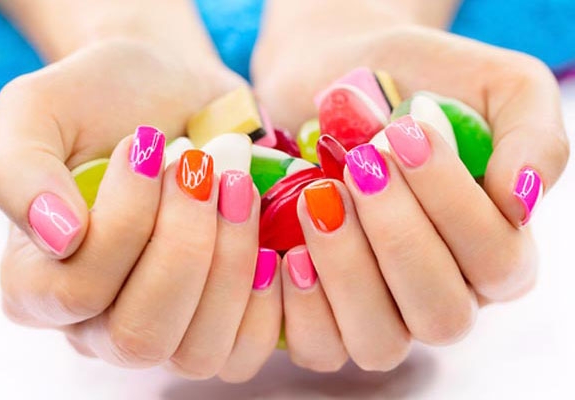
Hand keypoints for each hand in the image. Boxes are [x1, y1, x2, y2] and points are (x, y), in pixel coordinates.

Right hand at [0, 38, 281, 381]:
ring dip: (230, 262)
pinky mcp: (222, 321)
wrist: (175, 88)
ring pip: (198, 350)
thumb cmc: (107, 96)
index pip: (78, 290)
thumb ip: (18, 171)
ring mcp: (167, 327)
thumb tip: (59, 237)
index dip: (124, 221)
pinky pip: (244, 351)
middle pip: (142, 335)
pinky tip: (263, 237)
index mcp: (40, 282)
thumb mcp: (42, 109)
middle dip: (185, 244)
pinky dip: (265, 298)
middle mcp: (100, 321)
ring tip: (237, 189)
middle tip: (200, 169)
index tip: (146, 147)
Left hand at [253, 14, 568, 370]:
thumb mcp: (494, 83)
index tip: (405, 132)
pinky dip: (301, 304)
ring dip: (347, 269)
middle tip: (362, 164)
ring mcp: (381, 307)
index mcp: (493, 245)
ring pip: (379, 342)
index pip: (496, 262)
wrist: (328, 75)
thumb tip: (522, 201)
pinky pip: (320, 347)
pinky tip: (289, 245)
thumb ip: (531, 136)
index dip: (452, 205)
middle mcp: (442, 288)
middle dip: (398, 238)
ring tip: (318, 198)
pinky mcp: (324, 310)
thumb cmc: (412, 78)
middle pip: (442, 314)